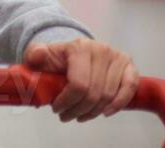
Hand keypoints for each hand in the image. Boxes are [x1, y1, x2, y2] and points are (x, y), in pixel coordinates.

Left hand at [24, 38, 138, 121]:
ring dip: (93, 111)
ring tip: (79, 116)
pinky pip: (129, 89)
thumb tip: (38, 54)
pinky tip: (105, 112)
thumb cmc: (57, 58)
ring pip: (109, 96)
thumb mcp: (39, 55)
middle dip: (78, 110)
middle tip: (66, 116)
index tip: (56, 109)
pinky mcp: (129, 66)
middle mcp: (101, 50)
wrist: (75, 51)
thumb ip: (34, 54)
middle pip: (94, 93)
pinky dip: (119, 104)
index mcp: (79, 47)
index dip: (67, 102)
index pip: (78, 84)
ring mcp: (117, 57)